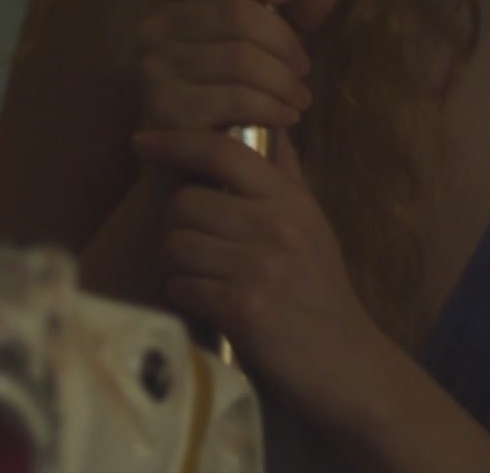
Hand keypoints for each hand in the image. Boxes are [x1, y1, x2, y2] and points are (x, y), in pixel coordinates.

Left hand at [133, 126, 390, 432]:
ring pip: (176, 244)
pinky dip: (185, 295)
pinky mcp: (241, 307)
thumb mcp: (313, 225)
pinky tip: (208, 303)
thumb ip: (286, 177)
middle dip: (178, 225)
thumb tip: (270, 128)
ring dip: (178, 264)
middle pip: (185, 202)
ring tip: (203, 277)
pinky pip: (180, 285)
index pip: (223, 152)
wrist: (345, 360)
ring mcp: (258, 266)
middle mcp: (275, 226)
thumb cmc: (322, 291)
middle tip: (197, 246)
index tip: (144, 141)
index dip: (176, 142)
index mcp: (291, 201)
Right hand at [136, 0, 338, 134]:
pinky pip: (235, 98)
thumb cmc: (233, 91)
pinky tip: (286, 117)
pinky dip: (271, 108)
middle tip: (305, 69)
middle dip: (286, 43)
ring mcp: (153, 68)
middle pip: (239, 13)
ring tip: (302, 99)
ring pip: (242, 58)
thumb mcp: (266, 46)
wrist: (198, 163)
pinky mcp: (162, 109)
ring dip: (285, 82)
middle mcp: (154, 26)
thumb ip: (294, 14)